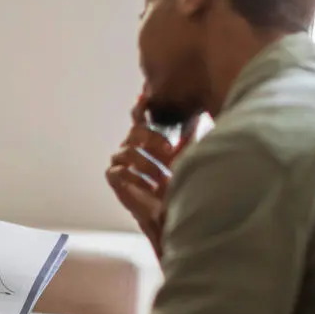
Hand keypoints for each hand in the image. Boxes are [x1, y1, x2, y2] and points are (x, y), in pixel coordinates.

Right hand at [106, 92, 198, 256]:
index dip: (141, 108)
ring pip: (127, 149)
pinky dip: (136, 177)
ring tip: (163, 176)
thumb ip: (190, 136)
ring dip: (148, 162)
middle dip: (151, 138)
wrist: (175, 215)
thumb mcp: (189, 156)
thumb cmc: (183, 186)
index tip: (146, 97)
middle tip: (169, 150)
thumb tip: (198, 114)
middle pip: (135, 130)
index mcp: (150, 141)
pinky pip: (119, 170)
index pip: (141, 118)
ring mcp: (123, 164)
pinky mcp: (116, 179)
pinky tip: (150, 187)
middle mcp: (135, 149)